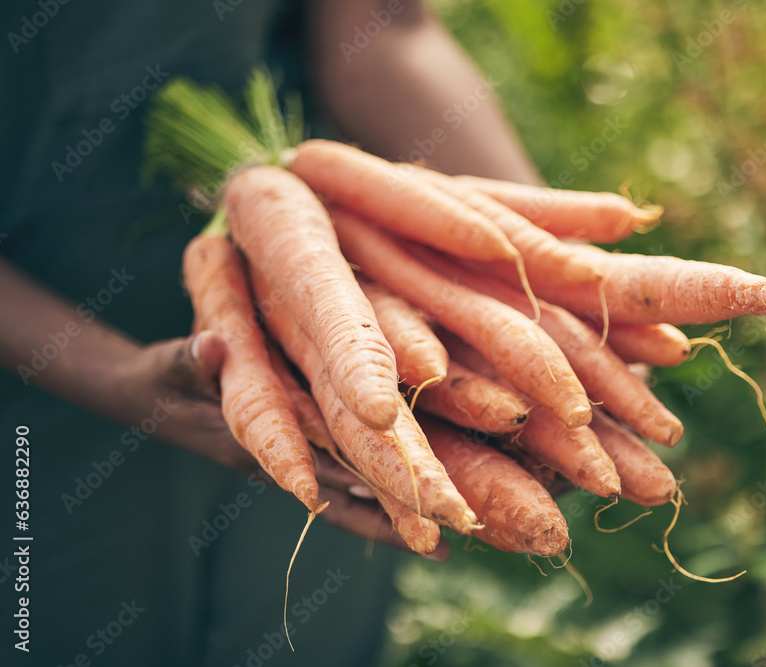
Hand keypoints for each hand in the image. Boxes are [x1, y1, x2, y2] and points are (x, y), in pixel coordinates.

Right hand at [125, 329, 448, 559]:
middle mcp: (284, 460)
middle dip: (391, 520)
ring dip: (390, 517)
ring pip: (350, 496)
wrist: (148, 397)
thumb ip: (188, 359)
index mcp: (258, 444)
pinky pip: (344, 481)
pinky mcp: (302, 449)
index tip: (403, 508)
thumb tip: (207, 345)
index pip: (319, 472)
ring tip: (441, 546)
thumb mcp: (169, 367)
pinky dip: (375, 497)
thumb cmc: (160, 380)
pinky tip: (410, 504)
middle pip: (346, 499)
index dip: (360, 490)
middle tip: (441, 547)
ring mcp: (294, 458)